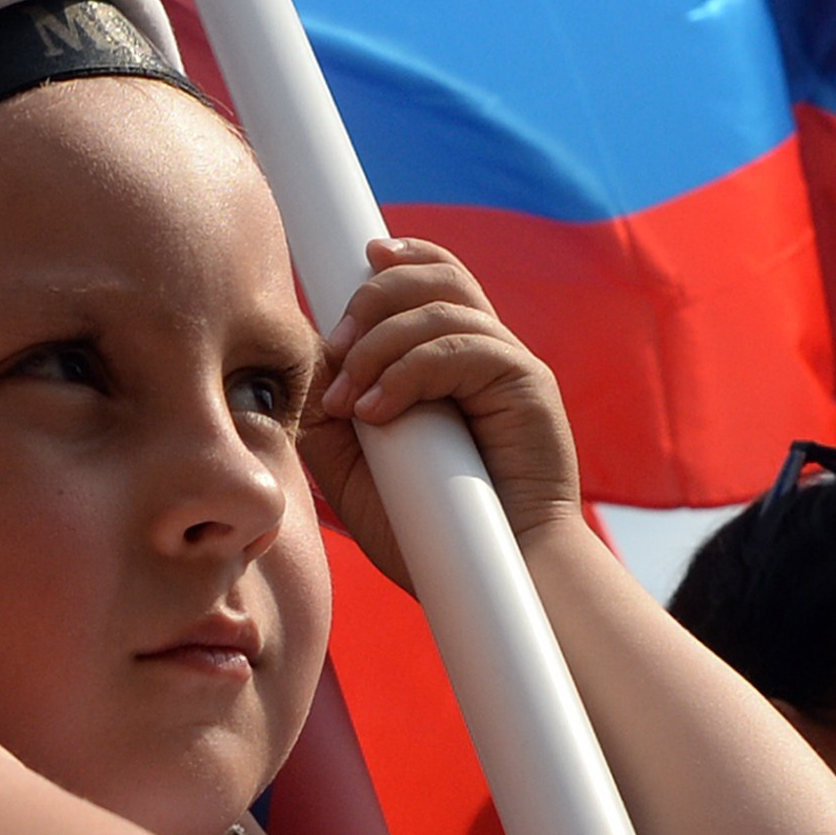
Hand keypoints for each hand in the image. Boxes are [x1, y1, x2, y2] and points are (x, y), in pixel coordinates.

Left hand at [304, 237, 585, 592]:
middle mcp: (487, 353)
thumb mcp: (356, 470)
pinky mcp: (528, 385)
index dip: (400, 259)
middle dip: (370, 302)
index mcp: (456, 361)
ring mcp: (511, 366)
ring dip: (380, 345)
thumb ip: (330, 416)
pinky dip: (409, 372)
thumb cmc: (429, 534)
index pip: (437, 277)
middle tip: (336, 354)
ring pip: (441, 306)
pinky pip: (461, 347)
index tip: (360, 258)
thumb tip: (308, 361)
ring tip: (351, 400)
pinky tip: (378, 413)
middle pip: (436, 275)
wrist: (491, 576)